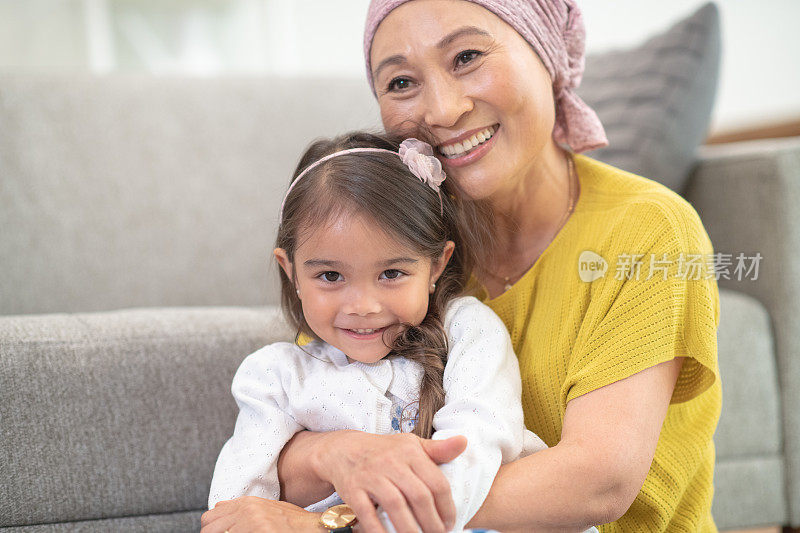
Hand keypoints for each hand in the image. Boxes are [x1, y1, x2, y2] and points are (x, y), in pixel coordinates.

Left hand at [200, 496, 324, 532]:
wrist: (316, 529)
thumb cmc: (294, 523)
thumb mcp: (267, 508)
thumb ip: (242, 508)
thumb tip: (218, 508)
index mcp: (247, 503)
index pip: (209, 518)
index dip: (212, 531)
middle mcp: (248, 511)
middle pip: (208, 529)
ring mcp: (254, 524)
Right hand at [313, 431, 466, 532]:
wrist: (343, 450)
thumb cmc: (384, 451)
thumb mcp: (411, 445)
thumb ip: (438, 449)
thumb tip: (464, 442)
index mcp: (410, 451)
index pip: (436, 482)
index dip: (447, 507)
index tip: (451, 523)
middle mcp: (391, 462)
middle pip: (419, 496)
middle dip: (432, 522)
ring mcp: (371, 476)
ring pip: (396, 506)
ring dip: (411, 529)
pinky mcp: (353, 490)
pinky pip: (368, 514)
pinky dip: (380, 530)